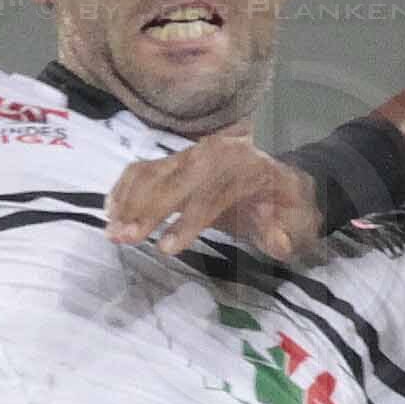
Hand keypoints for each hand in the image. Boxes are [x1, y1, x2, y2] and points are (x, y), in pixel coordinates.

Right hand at [102, 133, 321, 261]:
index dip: (188, 222)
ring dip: (129, 201)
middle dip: (148, 209)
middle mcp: (214, 155)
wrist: (274, 178)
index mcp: (245, 169)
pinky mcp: (173, 160)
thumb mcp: (293, 221)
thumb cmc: (281, 205)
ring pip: (154, 172)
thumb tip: (280, 244)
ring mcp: (190, 155)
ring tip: (112, 232)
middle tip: (124, 238)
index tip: (166, 248)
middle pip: (176, 181)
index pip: (212, 195)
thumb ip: (284, 234)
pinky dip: (125, 188)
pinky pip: (143, 169)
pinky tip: (111, 211)